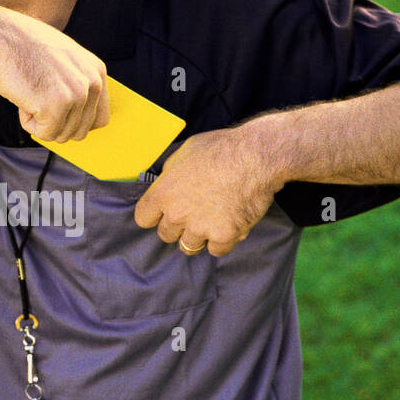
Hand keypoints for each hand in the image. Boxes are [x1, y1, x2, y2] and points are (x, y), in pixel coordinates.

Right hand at [0, 5, 110, 141]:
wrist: (0, 37)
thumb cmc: (26, 48)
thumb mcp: (65, 60)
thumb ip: (79, 85)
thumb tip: (80, 122)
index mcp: (97, 72)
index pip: (99, 119)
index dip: (75, 121)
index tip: (57, 110)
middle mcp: (92, 83)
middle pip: (80, 132)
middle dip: (56, 122)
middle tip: (39, 95)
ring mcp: (75, 95)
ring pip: (62, 135)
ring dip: (41, 120)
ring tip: (32, 92)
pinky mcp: (54, 107)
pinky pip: (44, 134)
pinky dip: (28, 121)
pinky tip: (24, 96)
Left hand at [133, 123, 281, 256]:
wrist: (256, 157)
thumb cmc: (222, 148)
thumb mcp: (185, 151)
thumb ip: (171, 172)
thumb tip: (165, 180)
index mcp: (163, 193)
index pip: (143, 219)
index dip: (155, 215)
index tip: (165, 212)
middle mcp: (177, 214)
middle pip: (166, 235)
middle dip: (179, 226)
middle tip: (195, 213)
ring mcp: (200, 228)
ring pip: (189, 246)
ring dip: (199, 236)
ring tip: (213, 219)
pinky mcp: (224, 236)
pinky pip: (216, 250)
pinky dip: (223, 241)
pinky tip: (229, 224)